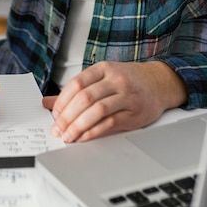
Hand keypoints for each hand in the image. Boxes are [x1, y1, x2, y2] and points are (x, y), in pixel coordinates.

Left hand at [42, 60, 187, 142]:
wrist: (159, 83)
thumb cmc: (127, 80)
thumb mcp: (101, 78)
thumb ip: (75, 90)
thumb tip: (47, 103)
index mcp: (103, 68)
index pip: (76, 84)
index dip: (62, 101)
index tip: (53, 115)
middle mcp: (115, 80)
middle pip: (85, 98)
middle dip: (67, 116)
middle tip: (57, 129)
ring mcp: (126, 96)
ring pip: (97, 111)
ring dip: (78, 126)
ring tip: (68, 136)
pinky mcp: (134, 113)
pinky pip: (110, 123)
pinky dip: (94, 132)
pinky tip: (83, 138)